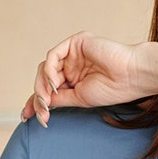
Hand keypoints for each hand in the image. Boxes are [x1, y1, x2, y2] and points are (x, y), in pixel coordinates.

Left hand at [22, 32, 152, 126]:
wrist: (131, 76)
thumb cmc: (112, 88)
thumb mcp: (79, 98)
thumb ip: (59, 98)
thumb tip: (40, 103)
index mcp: (75, 78)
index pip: (49, 88)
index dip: (36, 101)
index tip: (26, 116)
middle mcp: (72, 64)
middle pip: (44, 77)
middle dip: (38, 95)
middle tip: (40, 112)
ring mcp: (73, 53)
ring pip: (46, 67)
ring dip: (42, 85)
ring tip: (47, 100)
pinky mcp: (76, 42)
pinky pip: (53, 55)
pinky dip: (50, 71)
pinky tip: (55, 84)